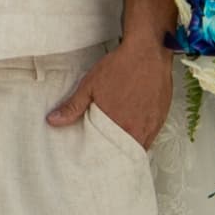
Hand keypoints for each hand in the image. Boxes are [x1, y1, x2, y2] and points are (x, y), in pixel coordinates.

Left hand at [46, 39, 172, 150]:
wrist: (148, 52)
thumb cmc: (121, 66)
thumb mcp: (90, 85)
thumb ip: (72, 107)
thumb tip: (53, 121)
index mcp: (117, 125)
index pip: (108, 154)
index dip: (101, 160)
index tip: (95, 163)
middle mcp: (137, 129)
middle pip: (124, 153)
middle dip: (115, 156)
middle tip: (106, 157)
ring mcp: (151, 124)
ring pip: (139, 147)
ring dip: (128, 148)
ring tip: (118, 148)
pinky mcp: (160, 118)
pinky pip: (150, 137)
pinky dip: (141, 139)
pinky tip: (133, 133)